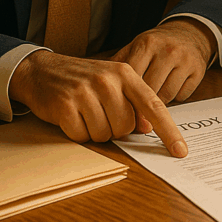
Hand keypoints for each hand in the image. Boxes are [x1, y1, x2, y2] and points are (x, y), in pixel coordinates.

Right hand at [9, 50, 186, 156]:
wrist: (41, 70)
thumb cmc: (82, 79)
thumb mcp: (112, 81)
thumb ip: (133, 101)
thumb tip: (147, 128)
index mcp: (125, 73)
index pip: (153, 105)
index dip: (169, 131)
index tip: (180, 151)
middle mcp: (108, 80)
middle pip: (126, 127)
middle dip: (114, 129)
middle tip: (99, 113)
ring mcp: (86, 91)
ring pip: (105, 134)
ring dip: (95, 132)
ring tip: (84, 113)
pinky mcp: (66, 105)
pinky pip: (83, 136)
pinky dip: (78, 133)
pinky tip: (71, 116)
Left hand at [109, 18, 216, 103]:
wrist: (190, 33)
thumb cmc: (157, 44)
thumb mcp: (137, 46)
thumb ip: (118, 63)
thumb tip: (96, 84)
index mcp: (147, 43)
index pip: (133, 76)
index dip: (125, 94)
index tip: (118, 107)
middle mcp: (168, 50)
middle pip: (149, 89)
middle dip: (140, 102)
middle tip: (134, 111)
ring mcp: (185, 61)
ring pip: (166, 95)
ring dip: (158, 102)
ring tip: (152, 98)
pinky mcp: (198, 71)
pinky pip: (182, 96)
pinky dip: (175, 98)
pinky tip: (170, 89)